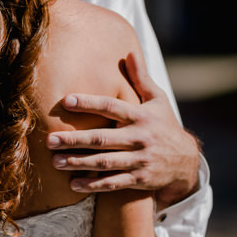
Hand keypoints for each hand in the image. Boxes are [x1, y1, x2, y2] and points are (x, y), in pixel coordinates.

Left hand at [47, 50, 200, 206]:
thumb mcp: (157, 100)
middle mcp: (139, 138)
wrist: (187, 161)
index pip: (111, 107)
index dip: (89, 103)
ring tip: (55, 162)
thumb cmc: (165, 125)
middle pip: (102, 139)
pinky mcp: (139, 179)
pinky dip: (93, 185)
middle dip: (74, 140)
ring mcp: (139, 160)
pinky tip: (74, 184)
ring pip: (105, 163)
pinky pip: (113, 184)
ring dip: (79, 163)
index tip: (67, 100)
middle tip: (50, 140)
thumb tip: (129, 51)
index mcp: (140, 116)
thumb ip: (140, 78)